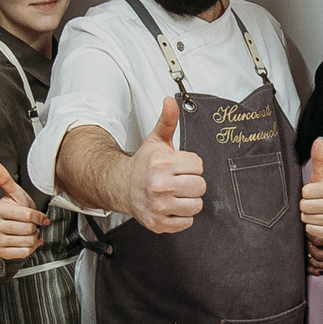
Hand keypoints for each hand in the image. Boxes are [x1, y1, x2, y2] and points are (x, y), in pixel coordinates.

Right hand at [0, 157, 49, 261]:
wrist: (14, 230)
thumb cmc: (16, 209)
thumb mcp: (15, 193)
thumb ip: (4, 178)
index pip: (26, 214)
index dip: (37, 216)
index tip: (40, 217)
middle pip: (27, 229)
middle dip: (35, 228)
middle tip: (33, 226)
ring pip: (26, 241)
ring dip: (33, 238)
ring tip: (29, 234)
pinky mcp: (1, 253)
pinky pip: (23, 253)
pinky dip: (30, 249)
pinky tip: (29, 243)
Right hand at [127, 96, 206, 233]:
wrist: (122, 186)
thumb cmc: (144, 165)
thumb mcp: (156, 141)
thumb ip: (167, 121)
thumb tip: (170, 100)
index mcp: (161, 163)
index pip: (198, 165)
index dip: (192, 166)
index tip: (180, 167)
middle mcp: (159, 185)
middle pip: (200, 186)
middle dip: (192, 183)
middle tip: (179, 181)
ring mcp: (158, 206)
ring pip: (196, 205)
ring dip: (189, 200)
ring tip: (176, 194)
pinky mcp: (158, 223)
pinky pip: (187, 222)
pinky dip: (182, 216)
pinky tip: (171, 206)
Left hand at [299, 137, 322, 243]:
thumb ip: (319, 160)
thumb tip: (318, 140)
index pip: (306, 192)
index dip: (308, 192)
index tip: (316, 192)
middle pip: (305, 206)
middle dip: (306, 205)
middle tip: (316, 203)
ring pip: (307, 218)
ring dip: (309, 216)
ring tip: (319, 212)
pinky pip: (311, 229)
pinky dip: (313, 226)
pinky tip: (322, 222)